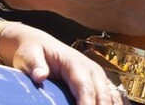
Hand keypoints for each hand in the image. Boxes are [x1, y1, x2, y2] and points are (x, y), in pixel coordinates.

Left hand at [0, 21, 122, 104]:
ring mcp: (97, 75)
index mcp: (75, 63)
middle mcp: (91, 68)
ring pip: (112, 95)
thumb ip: (35, 64)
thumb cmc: (35, 52)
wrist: (42, 45)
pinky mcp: (100, 81)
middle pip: (102, 94)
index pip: (84, 87)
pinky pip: (114, 95)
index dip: (86, 104)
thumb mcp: (29, 55)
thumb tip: (40, 76)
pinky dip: (115, 104)